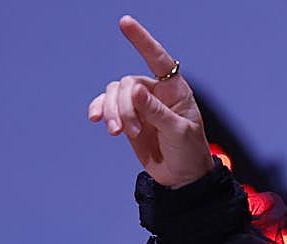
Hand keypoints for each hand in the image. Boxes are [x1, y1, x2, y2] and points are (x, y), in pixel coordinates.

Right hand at [87, 16, 213, 187]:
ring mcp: (139, 105)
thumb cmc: (189, 152)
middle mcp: (155, 92)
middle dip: (123, 106)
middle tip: (130, 131)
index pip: (158, 59)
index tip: (124, 22)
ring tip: (117, 133)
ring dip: (112, 112)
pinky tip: (98, 120)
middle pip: (127, 84)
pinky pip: (106, 106)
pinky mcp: (126, 118)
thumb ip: (156, 111)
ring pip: (114, 93)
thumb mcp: (178, 132)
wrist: (182, 177)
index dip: (141, 41)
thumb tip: (134, 90)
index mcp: (174, 90)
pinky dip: (100, 110)